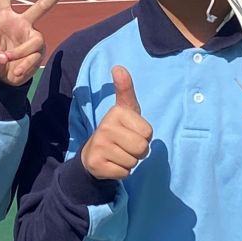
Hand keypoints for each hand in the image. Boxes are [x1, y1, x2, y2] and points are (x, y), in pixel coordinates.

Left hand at [0, 0, 74, 87]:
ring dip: (19, 55)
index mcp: (4, 16)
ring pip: (34, 42)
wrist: (1, 80)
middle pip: (43, 5)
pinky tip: (14, 72)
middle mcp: (23, 23)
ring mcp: (33, 38)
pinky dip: (21, 67)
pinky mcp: (39, 53)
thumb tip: (4, 57)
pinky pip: (33, 58)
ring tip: (7, 63)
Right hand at [79, 66, 151, 180]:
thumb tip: (118, 67)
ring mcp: (99, 146)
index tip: (131, 132)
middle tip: (126, 146)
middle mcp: (105, 127)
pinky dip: (122, 172)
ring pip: (133, 162)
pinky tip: (112, 164)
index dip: (144, 136)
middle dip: (139, 151)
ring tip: (118, 154)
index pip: (148, 133)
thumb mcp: (125, 108)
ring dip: (130, 161)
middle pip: (142, 148)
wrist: (93, 153)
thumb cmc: (117, 129)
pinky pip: (124, 173)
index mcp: (116, 113)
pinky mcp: (97, 164)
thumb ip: (125, 88)